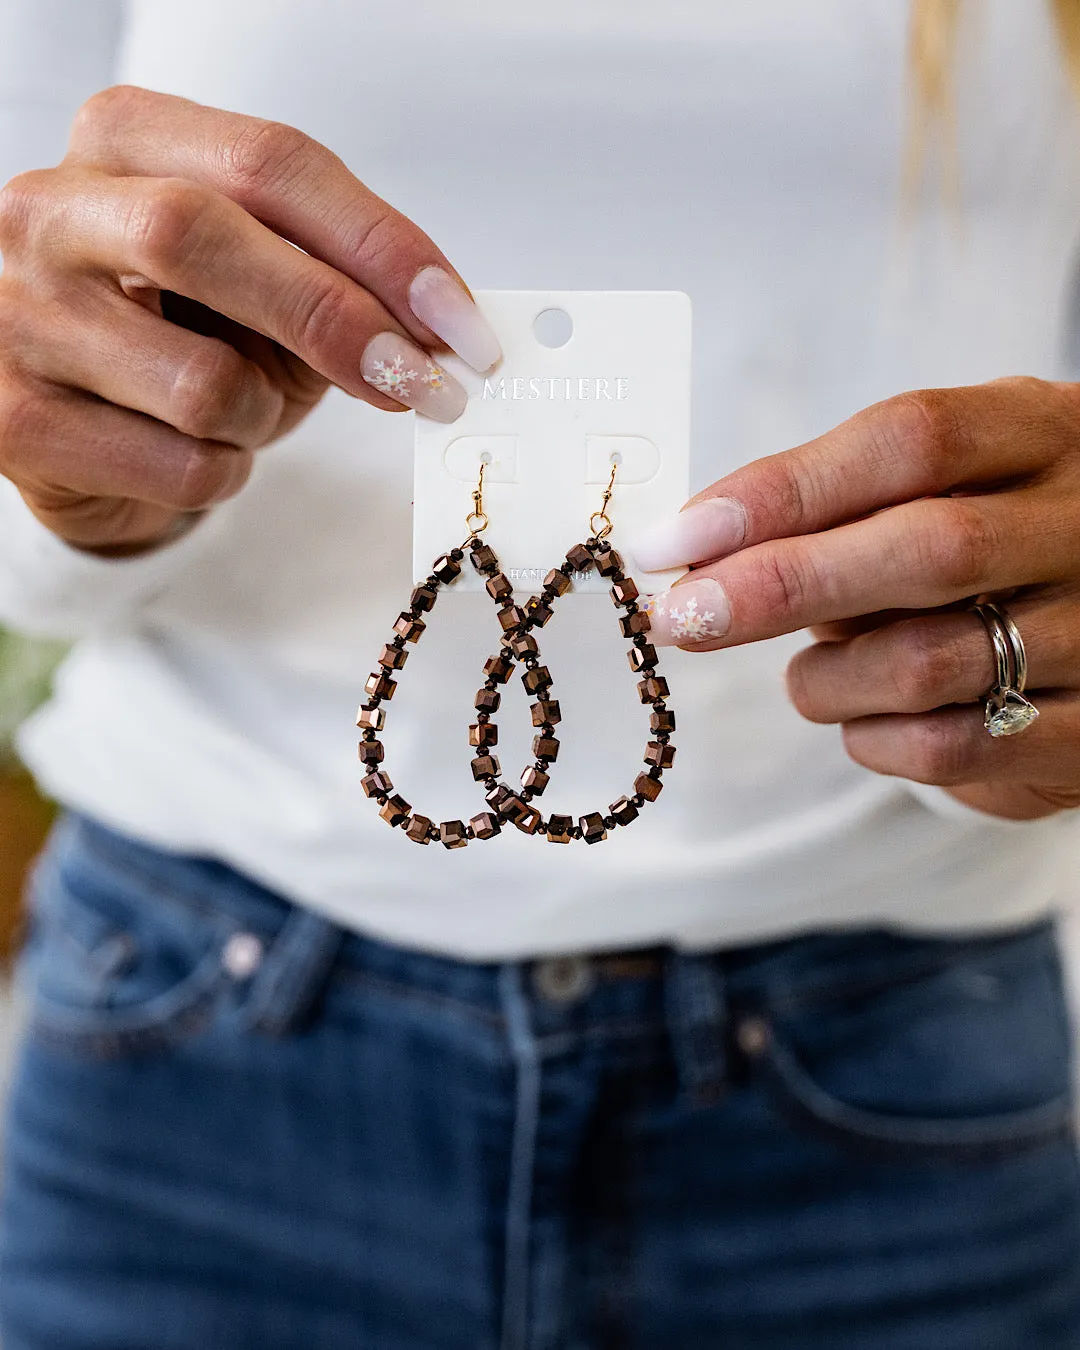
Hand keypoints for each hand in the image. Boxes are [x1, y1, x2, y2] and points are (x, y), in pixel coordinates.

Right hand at [0, 86, 499, 554]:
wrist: (79, 427)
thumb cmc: (183, 335)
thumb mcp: (262, 286)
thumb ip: (337, 283)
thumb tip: (444, 335)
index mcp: (123, 141)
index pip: (269, 163)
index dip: (382, 244)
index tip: (460, 321)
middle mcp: (48, 212)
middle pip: (205, 237)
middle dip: (336, 318)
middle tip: (421, 382)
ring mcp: (19, 317)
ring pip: (200, 381)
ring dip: (263, 417)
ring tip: (242, 412)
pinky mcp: (17, 423)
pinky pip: (181, 467)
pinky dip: (224, 474)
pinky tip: (191, 453)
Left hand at [634, 379, 1079, 819]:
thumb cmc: (993, 540)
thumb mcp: (947, 484)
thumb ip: (846, 506)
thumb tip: (700, 556)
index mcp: (1041, 434)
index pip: (911, 442)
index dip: (783, 490)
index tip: (679, 538)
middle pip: (924, 549)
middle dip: (778, 586)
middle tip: (683, 617)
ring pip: (926, 662)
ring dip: (824, 680)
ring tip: (805, 679)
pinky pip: (951, 748)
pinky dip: (871, 740)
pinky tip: (862, 722)